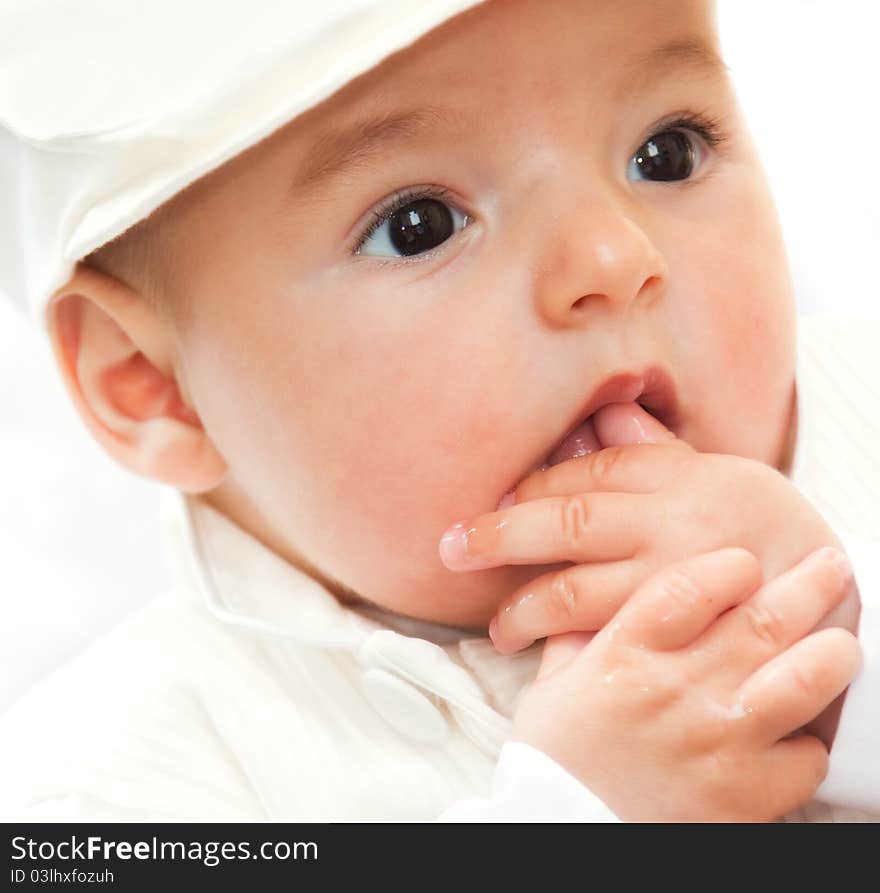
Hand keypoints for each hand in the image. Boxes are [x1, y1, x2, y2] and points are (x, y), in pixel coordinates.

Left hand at [438, 402, 858, 657]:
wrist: (836, 593)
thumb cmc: (764, 526)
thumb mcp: (716, 472)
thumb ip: (653, 445)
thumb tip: (601, 407)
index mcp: (679, 476)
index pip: (587, 474)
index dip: (530, 489)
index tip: (493, 504)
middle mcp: (673, 524)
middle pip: (568, 521)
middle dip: (501, 534)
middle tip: (451, 550)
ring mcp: (676, 584)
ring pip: (581, 591)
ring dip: (527, 608)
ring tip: (496, 628)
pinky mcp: (683, 636)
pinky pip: (613, 642)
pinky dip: (571, 650)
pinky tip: (543, 658)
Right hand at [511, 546, 860, 821]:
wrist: (561, 832)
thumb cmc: (554, 758)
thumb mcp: (553, 682)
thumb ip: (581, 635)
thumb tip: (597, 601)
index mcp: (624, 653)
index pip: (692, 586)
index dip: (731, 566)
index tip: (746, 562)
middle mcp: (676, 688)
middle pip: (762, 620)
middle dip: (808, 584)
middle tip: (828, 565)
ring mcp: (716, 742)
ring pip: (802, 679)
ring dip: (833, 651)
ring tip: (840, 641)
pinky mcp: (744, 797)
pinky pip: (806, 757)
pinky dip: (809, 742)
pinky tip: (797, 732)